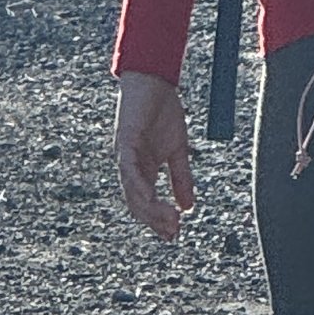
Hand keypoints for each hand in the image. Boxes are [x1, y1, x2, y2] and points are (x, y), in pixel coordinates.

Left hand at [114, 73, 195, 243]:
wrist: (155, 80)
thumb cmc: (162, 111)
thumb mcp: (178, 149)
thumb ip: (181, 177)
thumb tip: (188, 207)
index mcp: (143, 170)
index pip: (147, 202)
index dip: (159, 220)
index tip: (174, 234)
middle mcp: (131, 167)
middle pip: (138, 203)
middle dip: (155, 221)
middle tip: (173, 233)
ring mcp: (126, 155)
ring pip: (132, 191)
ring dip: (150, 209)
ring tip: (169, 221)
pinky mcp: (125, 141)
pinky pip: (128, 169)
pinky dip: (138, 185)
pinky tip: (150, 197)